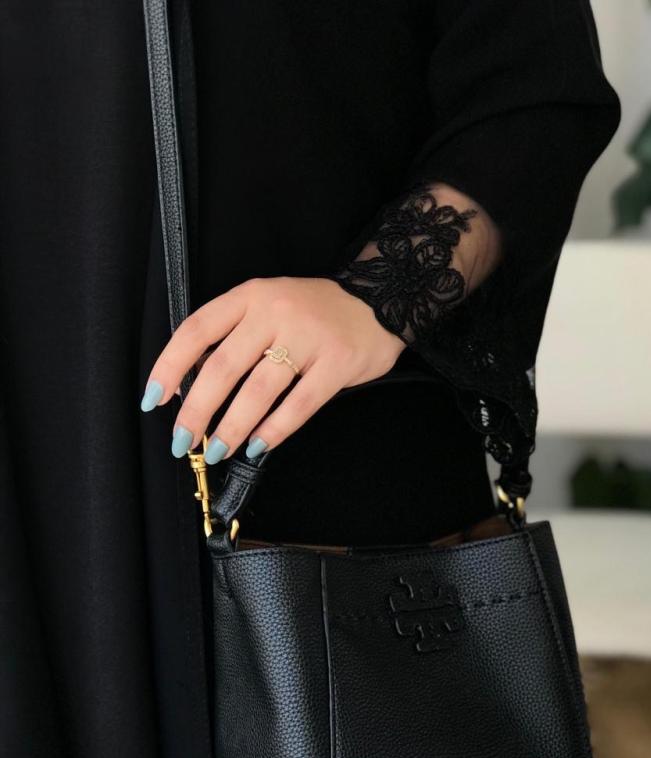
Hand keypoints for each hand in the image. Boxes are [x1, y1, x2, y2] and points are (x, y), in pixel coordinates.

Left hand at [140, 276, 406, 462]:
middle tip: (182, 441)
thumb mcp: (267, 307)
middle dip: (197, 410)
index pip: (197, 330)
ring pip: (258, 390)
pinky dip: (274, 430)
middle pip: (222, 366)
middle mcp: (275, 312)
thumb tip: (190, 385)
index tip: (153, 400)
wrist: (380, 301)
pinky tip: (257, 446)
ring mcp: (308, 337)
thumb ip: (234, 336)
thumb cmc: (314, 313)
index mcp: (250, 296)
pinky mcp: (336, 364)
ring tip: (217, 450)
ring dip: (232, 426)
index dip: (169, 367)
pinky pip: (298, 405)